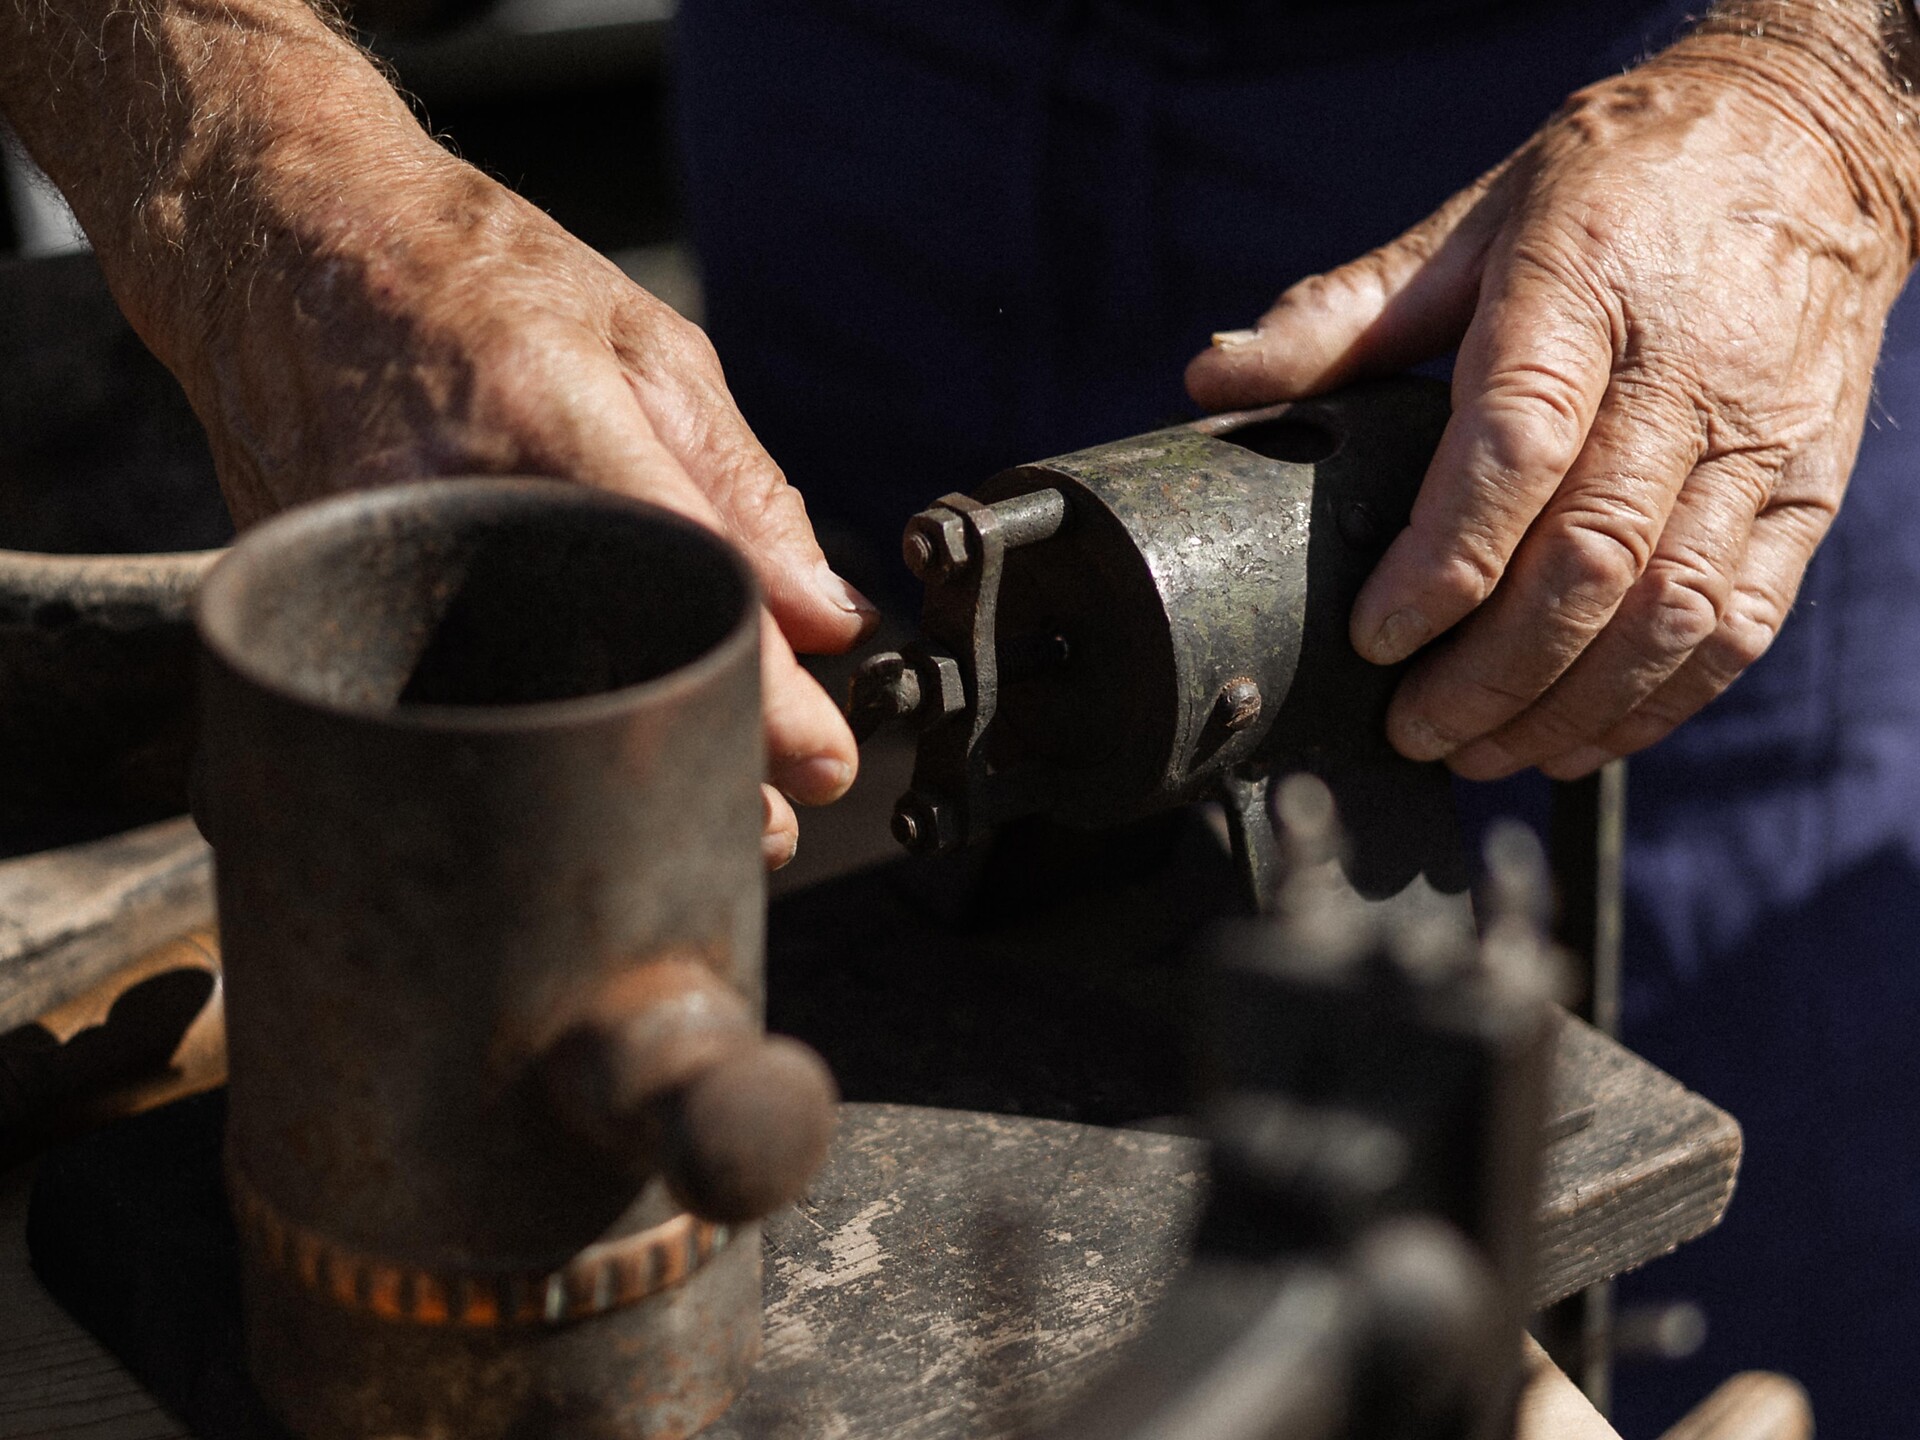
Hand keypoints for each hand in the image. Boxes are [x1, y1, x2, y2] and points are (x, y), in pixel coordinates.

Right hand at [195, 153, 871, 866]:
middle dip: (693, 762)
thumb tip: (830, 622)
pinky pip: (445, 692)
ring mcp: (370, 555)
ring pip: (521, 714)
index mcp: (548, 417)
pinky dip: (525, 724)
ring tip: (684, 783)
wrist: (274, 238)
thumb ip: (743, 487)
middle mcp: (453, 500)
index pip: (684, 584)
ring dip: (613, 764)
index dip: (763, 696)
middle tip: (767, 813)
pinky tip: (574, 733)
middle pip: (600, 682)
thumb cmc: (480, 275)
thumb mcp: (645, 344)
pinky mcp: (319, 594)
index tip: (823, 767)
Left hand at [1187, 17, 1917, 778]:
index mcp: (1581, 294)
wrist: (1809, 143)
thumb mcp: (1474, 223)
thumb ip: (1344, 314)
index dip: (1442, 563)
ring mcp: (1760, 436)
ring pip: (1672, 610)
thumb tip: (1215, 377)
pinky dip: (1658, 703)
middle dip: (1492, 673)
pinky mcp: (1810, 486)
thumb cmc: (1614, 188)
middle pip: (1591, 556)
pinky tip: (1579, 738)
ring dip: (1569, 707)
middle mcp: (1685, 371)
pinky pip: (1741, 619)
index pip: (1513, 449)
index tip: (1375, 639)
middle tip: (1413, 729)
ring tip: (1481, 753)